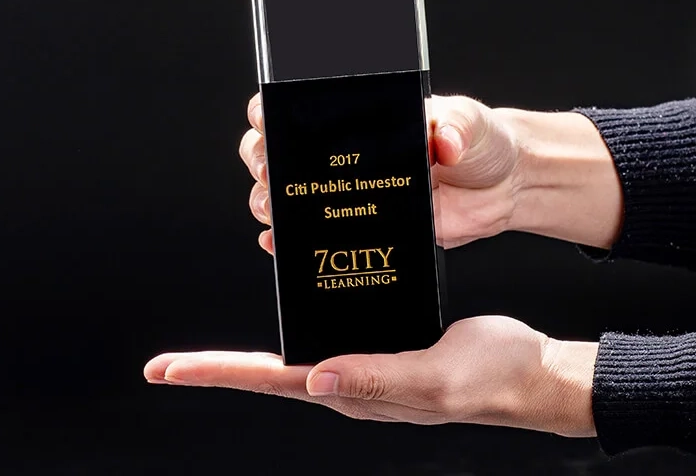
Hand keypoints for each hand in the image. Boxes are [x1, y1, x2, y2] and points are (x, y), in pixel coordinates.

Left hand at [144, 315, 596, 436]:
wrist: (527, 372)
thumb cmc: (492, 379)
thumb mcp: (436, 376)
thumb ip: (377, 377)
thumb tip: (314, 381)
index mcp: (355, 390)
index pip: (271, 382)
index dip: (217, 373)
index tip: (168, 370)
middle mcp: (350, 379)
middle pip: (269, 374)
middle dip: (218, 369)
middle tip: (168, 366)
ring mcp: (363, 363)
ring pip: (294, 356)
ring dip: (250, 353)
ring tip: (208, 353)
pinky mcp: (380, 342)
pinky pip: (329, 332)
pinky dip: (300, 319)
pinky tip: (294, 305)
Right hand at [239, 93, 621, 251]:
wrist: (501, 187)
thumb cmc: (479, 141)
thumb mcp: (468, 123)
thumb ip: (456, 126)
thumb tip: (445, 141)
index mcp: (360, 118)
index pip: (300, 108)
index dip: (272, 111)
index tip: (265, 118)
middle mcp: (344, 154)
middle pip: (278, 152)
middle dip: (261, 160)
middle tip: (268, 169)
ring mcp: (349, 191)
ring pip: (287, 195)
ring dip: (269, 202)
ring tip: (273, 209)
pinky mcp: (361, 226)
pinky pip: (314, 235)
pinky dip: (288, 242)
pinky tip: (278, 244)